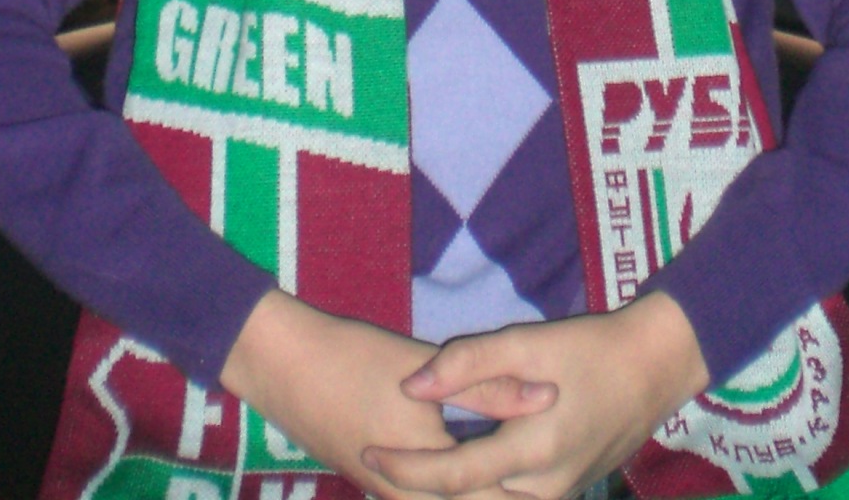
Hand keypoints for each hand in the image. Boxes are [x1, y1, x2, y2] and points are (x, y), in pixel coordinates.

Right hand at [220, 290, 549, 499]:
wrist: (281, 364)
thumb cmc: (352, 360)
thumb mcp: (424, 371)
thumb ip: (488, 387)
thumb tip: (549, 395)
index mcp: (424, 474)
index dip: (528, 495)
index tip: (566, 484)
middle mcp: (402, 496)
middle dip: (500, 495)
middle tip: (548, 482)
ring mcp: (381, 490)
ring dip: (475, 494)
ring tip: (514, 478)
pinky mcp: (370, 475)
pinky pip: (418, 498)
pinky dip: (448, 490)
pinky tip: (466, 469)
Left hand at [369, 291, 709, 499]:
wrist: (654, 368)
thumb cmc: (589, 349)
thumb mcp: (527, 343)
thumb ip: (468, 362)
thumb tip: (411, 385)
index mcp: (531, 453)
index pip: (450, 477)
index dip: (403, 468)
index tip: (367, 451)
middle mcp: (543, 490)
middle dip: (419, 491)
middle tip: (375, 468)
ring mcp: (557, 496)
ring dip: (451, 492)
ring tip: (407, 471)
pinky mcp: (566, 491)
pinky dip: (479, 488)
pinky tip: (457, 469)